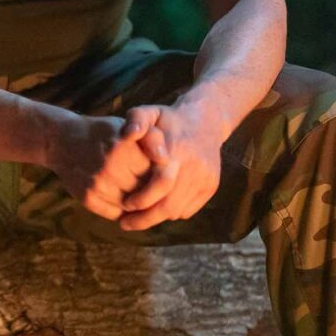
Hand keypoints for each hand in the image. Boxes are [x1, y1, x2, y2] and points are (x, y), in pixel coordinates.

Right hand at [48, 115, 153, 220]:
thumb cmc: (103, 134)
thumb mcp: (127, 127)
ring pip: (132, 207)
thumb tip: (169, 162)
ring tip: (129, 187)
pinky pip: (116, 214)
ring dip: (136, 202)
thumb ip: (152, 139)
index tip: (160, 173)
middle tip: (145, 181)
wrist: (62, 141)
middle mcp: (111, 167)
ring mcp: (98, 185)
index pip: (158, 174)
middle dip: (150, 190)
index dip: (161, 176)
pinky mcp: (88, 199)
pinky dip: (121, 210)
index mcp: (124, 148)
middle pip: (146, 192)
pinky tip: (117, 195)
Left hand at [116, 103, 225, 230]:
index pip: (161, 184)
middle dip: (145, 219)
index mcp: (178, 150)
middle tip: (125, 223)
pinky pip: (188, 210)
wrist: (206, 121)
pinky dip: (171, 213)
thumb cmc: (169, 120)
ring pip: (178, 211)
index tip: (124, 205)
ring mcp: (206, 178)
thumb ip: (136, 119)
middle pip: (169, 205)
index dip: (142, 199)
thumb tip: (129, 133)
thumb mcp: (150, 111)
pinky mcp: (211, 186)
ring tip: (137, 218)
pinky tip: (158, 206)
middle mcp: (195, 167)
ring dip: (156, 218)